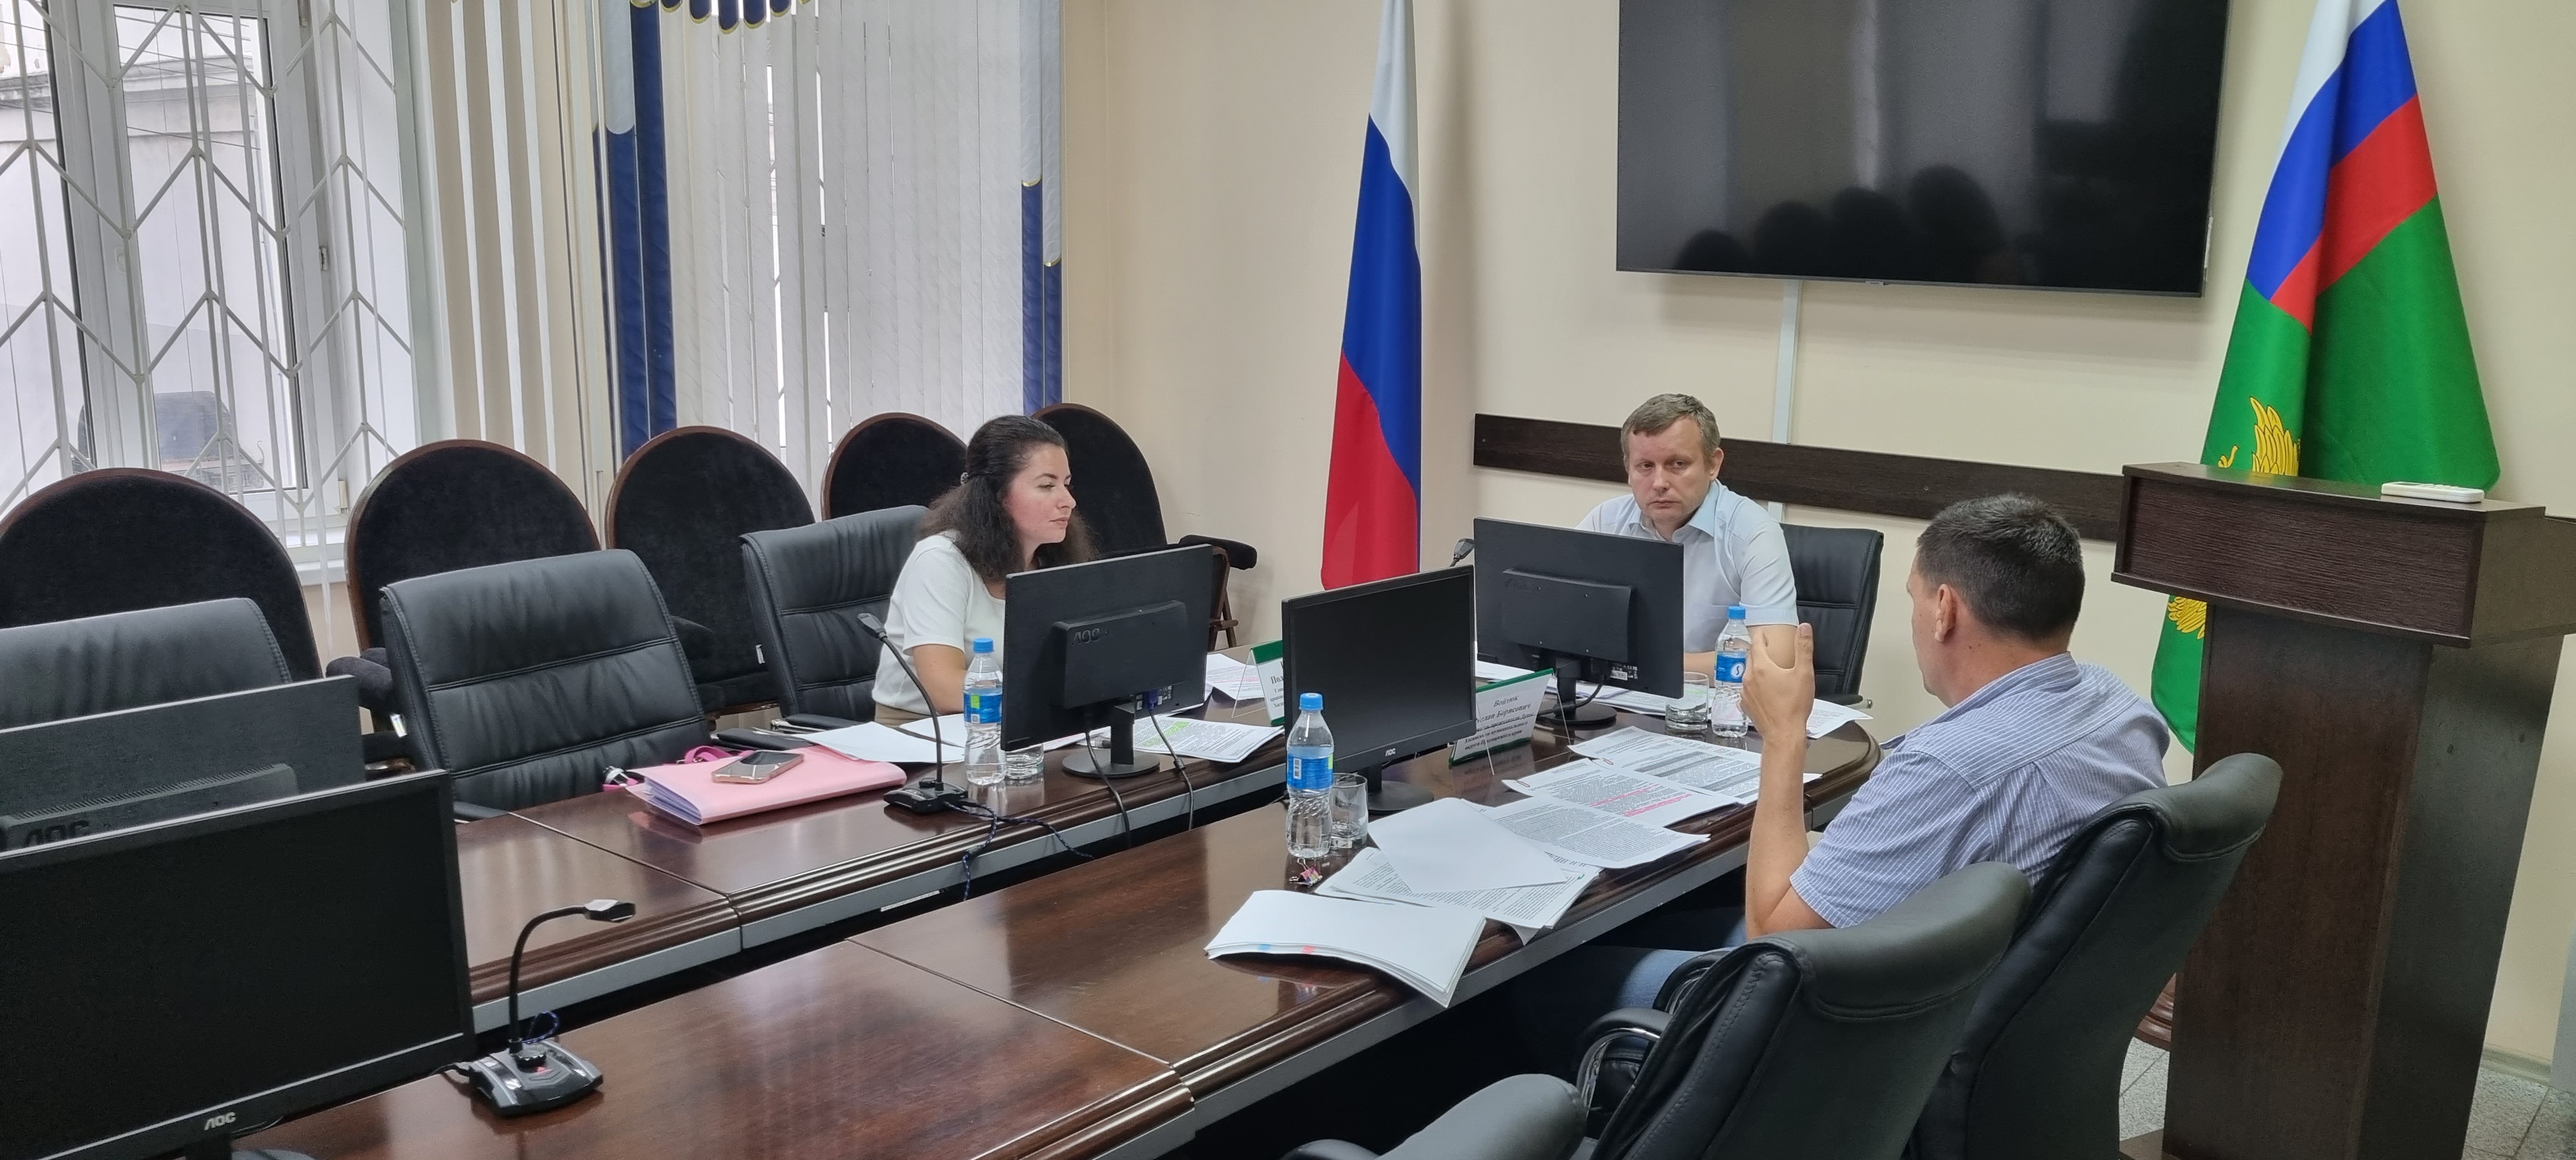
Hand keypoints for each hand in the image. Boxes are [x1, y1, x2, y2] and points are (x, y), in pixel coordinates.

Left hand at [1743, 623, 1813, 737]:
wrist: (1783, 734)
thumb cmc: (1794, 706)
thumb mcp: (1804, 673)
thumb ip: (1803, 648)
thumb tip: (1804, 628)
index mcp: (1761, 667)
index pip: (1756, 644)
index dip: (1760, 636)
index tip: (1763, 633)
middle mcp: (1748, 678)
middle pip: (1751, 658)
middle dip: (1758, 651)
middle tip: (1767, 648)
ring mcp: (1744, 692)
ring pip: (1748, 674)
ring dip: (1756, 669)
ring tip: (1767, 669)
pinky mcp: (1745, 705)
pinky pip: (1747, 689)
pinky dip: (1754, 685)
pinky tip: (1764, 690)